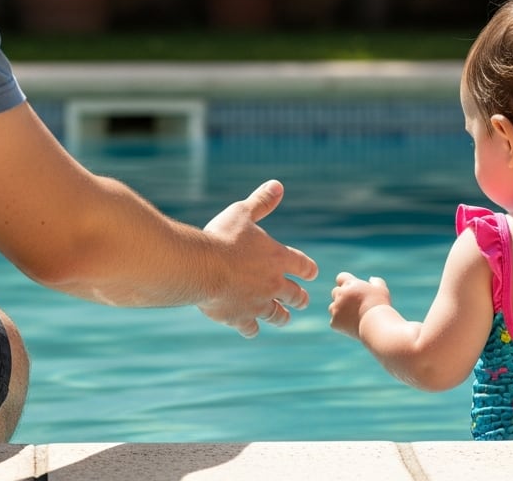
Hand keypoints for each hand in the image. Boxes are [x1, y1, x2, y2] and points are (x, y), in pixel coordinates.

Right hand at [196, 180, 318, 337]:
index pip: (303, 266)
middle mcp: (273, 284)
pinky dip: (252, 328)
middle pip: (295, 295)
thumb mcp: (242, 213)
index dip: (308, 269)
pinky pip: (251, 328)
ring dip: (282, 316)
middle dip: (299, 297)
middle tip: (301, 299)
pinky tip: (251, 328)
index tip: (311, 272)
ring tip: (284, 318)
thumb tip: (278, 185)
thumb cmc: (222, 237)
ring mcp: (258, 304)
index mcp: (278, 258)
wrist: (201, 267)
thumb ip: (261, 202)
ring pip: (278, 315)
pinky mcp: (240, 317)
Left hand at [328, 271, 391, 340]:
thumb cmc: (380, 306)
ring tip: (354, 316)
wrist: (376, 325)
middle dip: (342, 297)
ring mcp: (336, 308)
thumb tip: (371, 279)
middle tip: (354, 305)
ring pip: (332, 307)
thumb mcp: (382, 290)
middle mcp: (341, 294)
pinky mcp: (335, 321)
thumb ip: (376, 282)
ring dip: (339, 310)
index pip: (341, 277)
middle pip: (335, 292)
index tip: (352, 290)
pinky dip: (341, 324)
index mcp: (351, 284)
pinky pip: (334, 321)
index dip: (346, 283)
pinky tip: (352, 326)